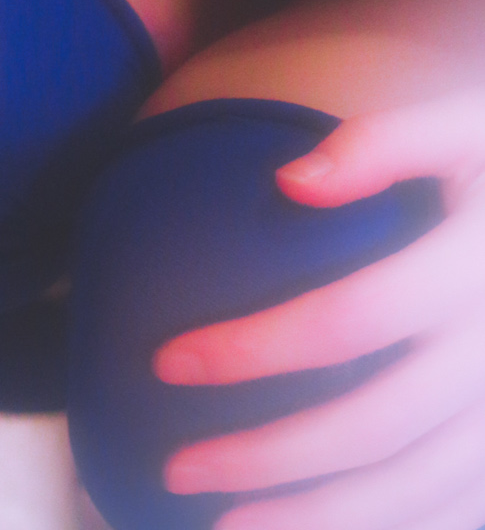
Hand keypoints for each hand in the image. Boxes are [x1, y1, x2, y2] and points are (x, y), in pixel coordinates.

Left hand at [152, 89, 484, 529]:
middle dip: (268, 455)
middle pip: (373, 425)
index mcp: (472, 269)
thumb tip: (289, 179)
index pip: (347, 321)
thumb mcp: (467, 128)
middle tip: (174, 468)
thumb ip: (384, 142)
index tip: (166, 362)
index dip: (255, 347)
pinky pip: (456, 512)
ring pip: (414, 490)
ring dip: (317, 521)